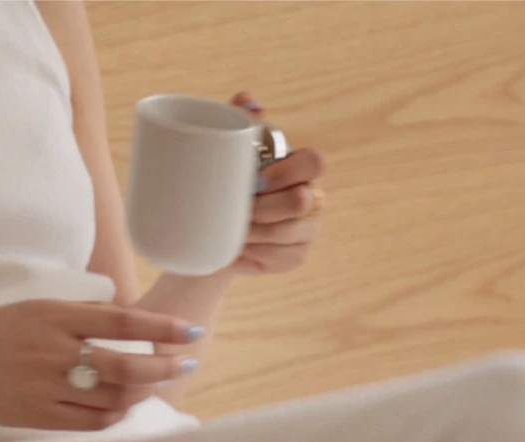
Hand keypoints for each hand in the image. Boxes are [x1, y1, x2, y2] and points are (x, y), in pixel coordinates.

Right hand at [0, 300, 204, 430]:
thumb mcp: (33, 308)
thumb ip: (76, 314)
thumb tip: (123, 316)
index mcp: (54, 317)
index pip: (120, 322)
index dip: (159, 329)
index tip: (189, 333)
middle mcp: (54, 351)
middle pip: (125, 367)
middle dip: (163, 368)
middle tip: (186, 365)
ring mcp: (48, 386)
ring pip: (112, 399)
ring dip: (140, 396)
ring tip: (154, 388)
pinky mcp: (40, 415)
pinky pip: (92, 422)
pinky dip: (114, 417)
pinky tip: (123, 410)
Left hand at [228, 92, 325, 276]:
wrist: (209, 232)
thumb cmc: (221, 184)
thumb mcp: (224, 149)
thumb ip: (236, 119)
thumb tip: (248, 101)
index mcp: (298, 167)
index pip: (315, 162)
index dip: (288, 172)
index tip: (256, 180)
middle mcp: (310, 196)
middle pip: (300, 202)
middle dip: (263, 208)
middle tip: (237, 210)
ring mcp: (307, 229)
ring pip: (286, 233)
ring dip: (253, 232)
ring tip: (230, 230)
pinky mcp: (297, 255)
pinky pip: (280, 257)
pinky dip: (253, 254)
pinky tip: (237, 248)